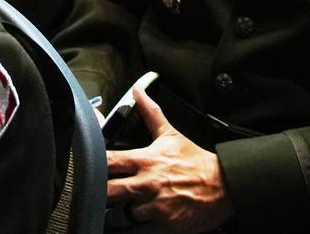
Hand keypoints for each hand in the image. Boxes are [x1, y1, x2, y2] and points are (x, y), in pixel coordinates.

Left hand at [104, 85, 232, 231]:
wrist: (224, 185)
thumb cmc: (196, 162)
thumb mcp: (170, 134)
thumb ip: (150, 112)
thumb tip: (137, 90)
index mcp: (144, 160)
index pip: (107, 161)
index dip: (92, 165)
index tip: (84, 168)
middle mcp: (146, 184)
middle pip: (107, 191)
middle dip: (98, 194)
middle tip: (94, 195)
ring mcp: (154, 206)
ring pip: (119, 216)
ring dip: (114, 215)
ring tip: (115, 211)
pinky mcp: (164, 225)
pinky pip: (137, 232)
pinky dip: (130, 230)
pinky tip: (129, 225)